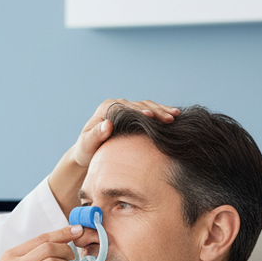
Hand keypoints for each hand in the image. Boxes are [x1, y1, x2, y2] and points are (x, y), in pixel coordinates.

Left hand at [48, 99, 179, 210]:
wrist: (89, 155)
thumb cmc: (86, 152)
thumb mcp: (87, 145)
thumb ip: (95, 135)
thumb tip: (107, 125)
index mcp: (106, 108)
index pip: (126, 108)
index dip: (139, 111)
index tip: (150, 116)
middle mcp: (117, 105)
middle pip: (140, 105)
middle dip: (156, 111)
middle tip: (170, 118)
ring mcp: (127, 109)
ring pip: (148, 106)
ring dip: (162, 110)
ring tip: (175, 116)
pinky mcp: (134, 116)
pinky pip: (150, 112)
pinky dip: (162, 113)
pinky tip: (174, 117)